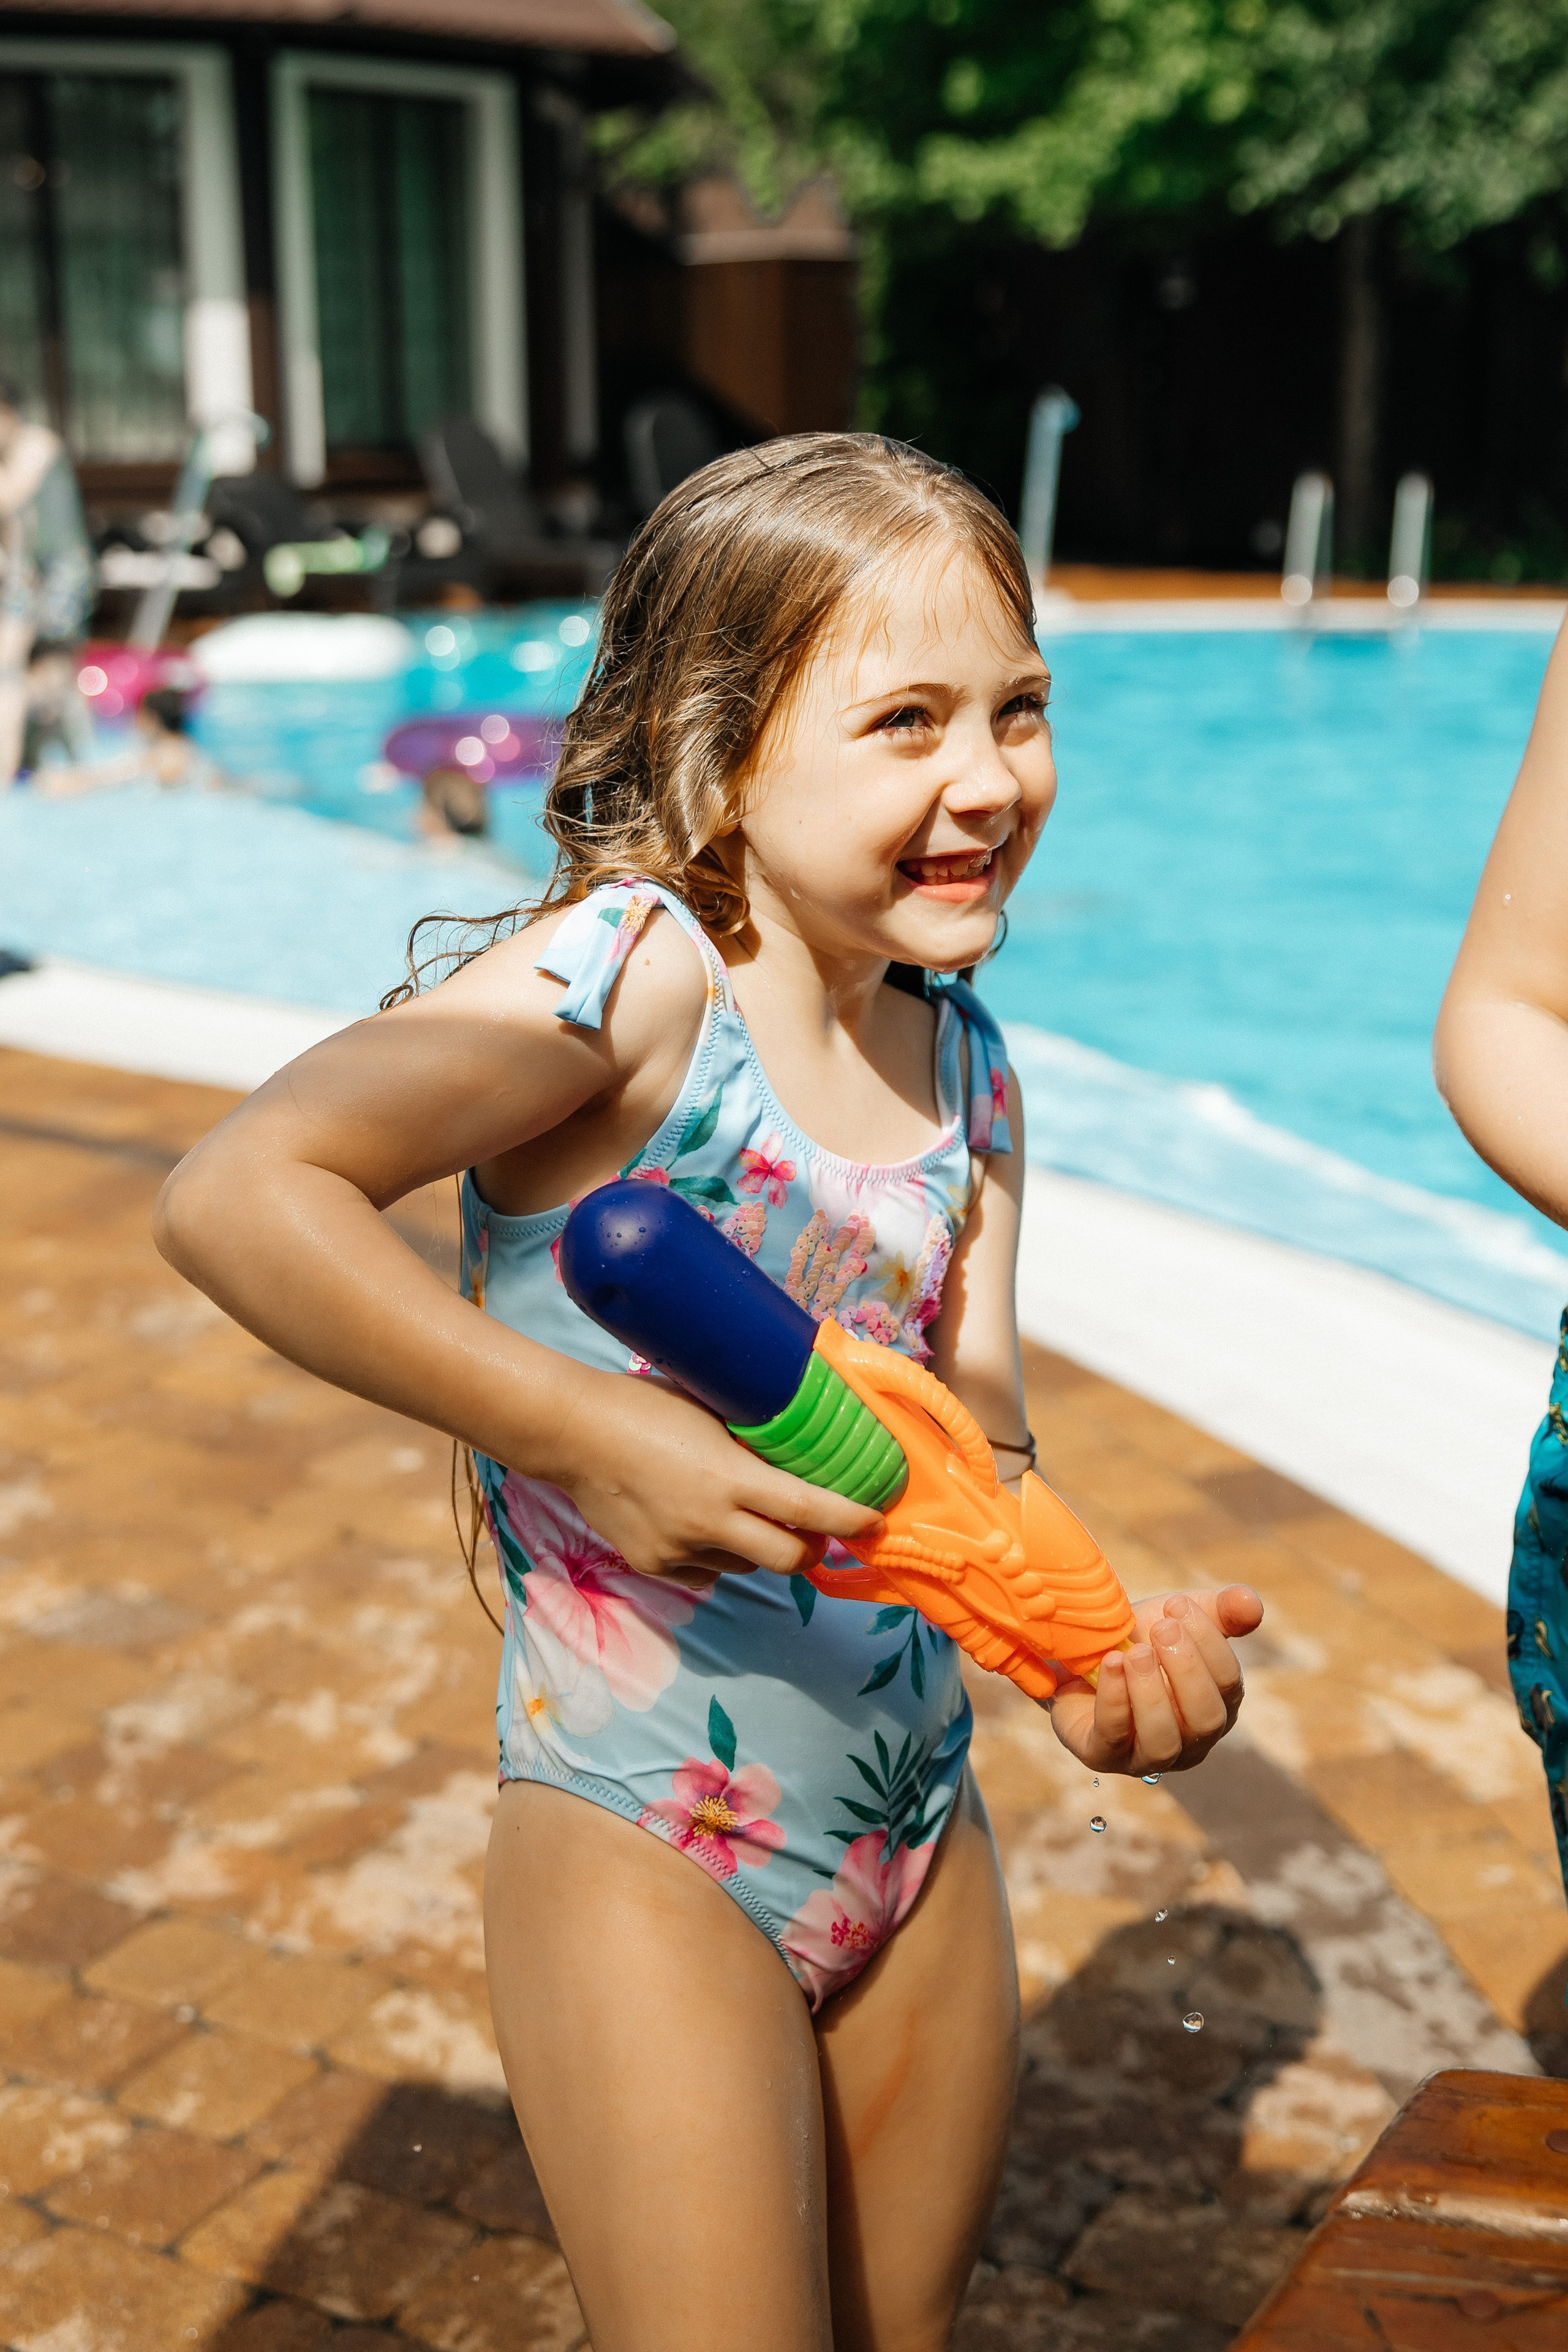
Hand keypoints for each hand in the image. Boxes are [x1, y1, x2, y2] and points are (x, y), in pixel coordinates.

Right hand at [547, 1367, 882, 1590]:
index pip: (806, 1509)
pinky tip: (697, 1522)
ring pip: (745, 1566)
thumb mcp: (710, 1411)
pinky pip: (704, 1571)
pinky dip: (714, 1553)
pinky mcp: (653, 1564)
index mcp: (728, 1477)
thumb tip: (796, 1445)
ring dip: (759, 1547)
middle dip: (813, 1549)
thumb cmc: (644, 1405)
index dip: (849, 1519)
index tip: (875, 1522)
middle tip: (819, 1532)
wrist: (573, 1433)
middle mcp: (709, 1522)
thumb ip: (751, 1438)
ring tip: (742, 1513)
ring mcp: (679, 1550)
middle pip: (788, 1559)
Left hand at [1046, 1585, 1261, 1775]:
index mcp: (1217, 1705)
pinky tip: (1111, 1664)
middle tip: (1162, 1628)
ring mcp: (1147, 1756)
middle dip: (1187, 1670)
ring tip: (1136, 1652)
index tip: (1178, 1605)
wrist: (1080, 1654)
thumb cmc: (1141, 1639)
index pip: (1229, 1684)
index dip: (1209, 1643)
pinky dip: (1115, 1699)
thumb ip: (1221, 1610)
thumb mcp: (1180, 1618)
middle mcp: (1189, 1740)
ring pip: (1163, 1742)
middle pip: (1205, 1720)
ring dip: (1152, 1693)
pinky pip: (1114, 1737)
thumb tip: (1252, 1603)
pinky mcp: (1103, 1756)